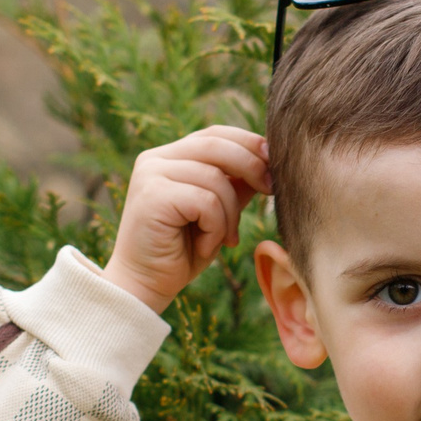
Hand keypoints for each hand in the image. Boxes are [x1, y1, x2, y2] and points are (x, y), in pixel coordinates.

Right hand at [102, 125, 271, 311]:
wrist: (145, 286)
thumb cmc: (182, 250)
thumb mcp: (218, 212)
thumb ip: (235, 184)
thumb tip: (268, 159)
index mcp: (169, 156)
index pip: (215, 134)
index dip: (249, 143)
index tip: (274, 163)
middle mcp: (155, 158)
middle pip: (217, 145)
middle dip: (252, 166)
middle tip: (271, 190)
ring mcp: (150, 174)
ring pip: (215, 178)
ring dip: (230, 214)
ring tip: (224, 239)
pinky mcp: (152, 195)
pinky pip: (205, 201)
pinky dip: (216, 227)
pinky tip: (205, 246)